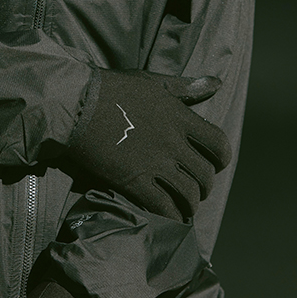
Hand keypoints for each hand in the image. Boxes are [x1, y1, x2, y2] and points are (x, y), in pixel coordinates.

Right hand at [66, 71, 231, 220]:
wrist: (75, 104)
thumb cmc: (111, 89)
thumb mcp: (151, 81)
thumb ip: (185, 86)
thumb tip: (216, 82)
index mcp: (180, 117)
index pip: (219, 144)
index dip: (221, 159)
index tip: (214, 164)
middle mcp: (173, 142)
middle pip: (205, 174)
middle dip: (204, 186)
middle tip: (194, 189)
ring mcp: (154, 164)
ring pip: (189, 195)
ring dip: (189, 204)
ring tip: (182, 207)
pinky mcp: (134, 181)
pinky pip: (163, 207)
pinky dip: (170, 216)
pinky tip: (167, 216)